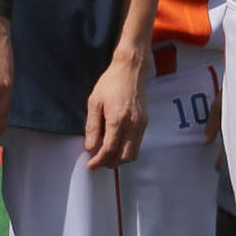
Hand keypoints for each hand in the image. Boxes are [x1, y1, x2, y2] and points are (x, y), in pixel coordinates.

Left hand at [82, 44, 147, 169]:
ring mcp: (141, 125)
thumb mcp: (94, 102)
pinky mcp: (145, 123)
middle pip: (124, 157)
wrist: (130, 71)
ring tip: (106, 156)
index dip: (98, 160)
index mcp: (118, 119)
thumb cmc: (110, 83)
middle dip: (109, 163)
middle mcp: (132, 125)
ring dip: (120, 159)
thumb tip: (90, 147)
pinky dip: (127, 150)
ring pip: (133, 154)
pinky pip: (137, 144)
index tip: (90, 164)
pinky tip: (116, 145)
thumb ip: (92, 127)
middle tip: (97, 162)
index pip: (109, 150)